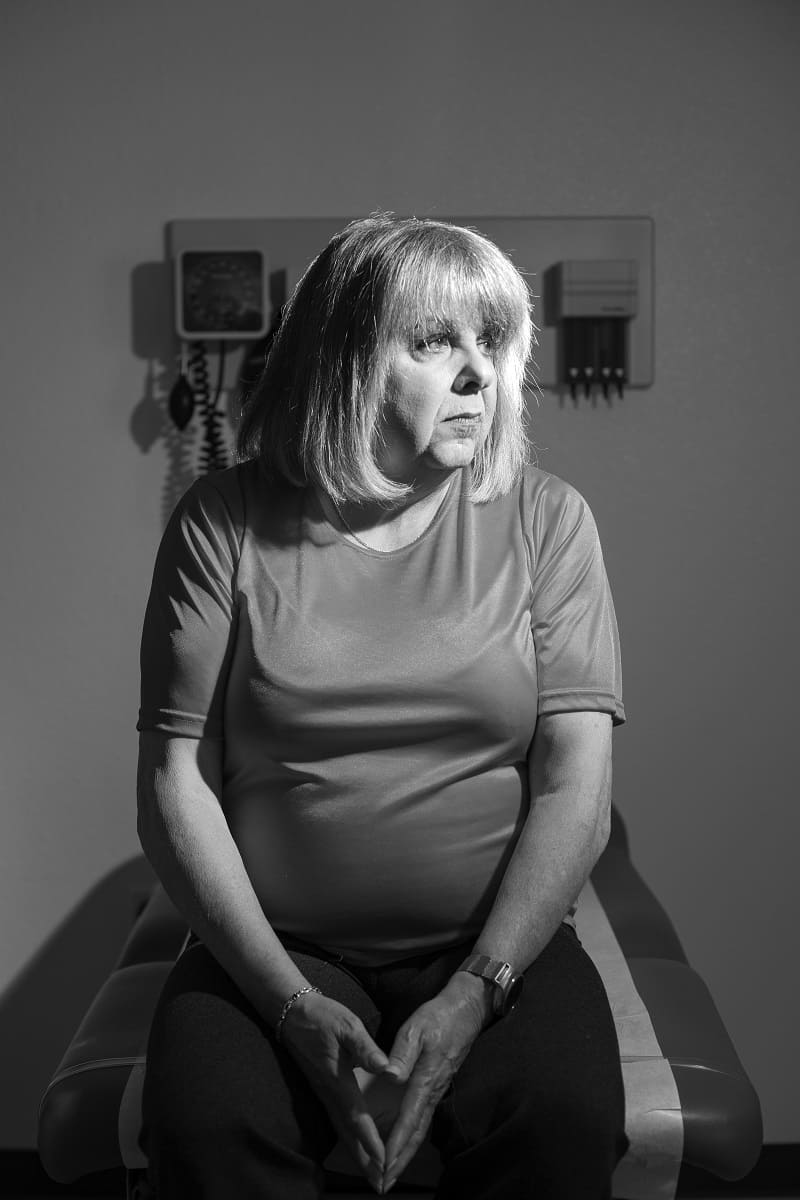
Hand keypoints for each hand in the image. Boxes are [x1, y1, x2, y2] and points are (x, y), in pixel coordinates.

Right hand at [279, 990, 389, 1193]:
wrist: (292, 1012)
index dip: (371, 1141)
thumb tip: (385, 1067)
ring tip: (371, 1175)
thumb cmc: (322, 1016)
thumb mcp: (347, 1025)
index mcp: (339, 1080)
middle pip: (348, 1134)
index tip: (384, 1161)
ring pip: (342, 1131)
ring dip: (357, 1154)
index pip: (357, 1117)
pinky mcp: (323, 1089)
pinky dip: (349, 1139)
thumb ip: (365, 1047)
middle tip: (379, 1184)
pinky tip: (355, 1146)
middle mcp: (330, 1093)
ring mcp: (324, 1093)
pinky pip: (338, 1122)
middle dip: (365, 1160)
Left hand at [381, 973, 491, 1192]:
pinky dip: (413, 1137)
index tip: (384, 1163)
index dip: (397, 1143)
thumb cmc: (438, 1016)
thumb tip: (390, 1075)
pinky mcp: (438, 1085)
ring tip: (392, 1174)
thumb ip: (402, 1052)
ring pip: (421, 1129)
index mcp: (425, 1077)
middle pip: (416, 1133)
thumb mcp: (415, 1027)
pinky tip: (405, 1145)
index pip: (409, 1117)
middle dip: (400, 1160)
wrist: (466, 1009)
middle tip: (384, 1183)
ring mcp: (438, 1089)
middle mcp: (433, 1089)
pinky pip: (424, 1118)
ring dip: (407, 1153)